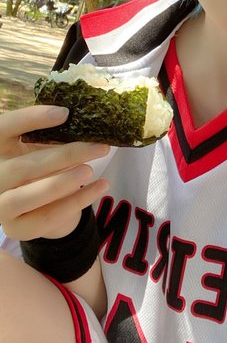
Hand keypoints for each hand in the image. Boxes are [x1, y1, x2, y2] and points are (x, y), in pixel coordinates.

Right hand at [0, 105, 109, 241]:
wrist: (44, 205)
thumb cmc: (44, 165)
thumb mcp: (44, 146)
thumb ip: (55, 135)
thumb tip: (87, 118)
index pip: (3, 129)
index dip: (29, 119)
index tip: (64, 113)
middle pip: (21, 167)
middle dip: (63, 156)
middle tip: (99, 147)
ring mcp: (1, 206)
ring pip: (25, 197)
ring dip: (61, 183)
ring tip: (90, 170)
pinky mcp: (18, 229)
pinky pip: (47, 217)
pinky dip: (77, 201)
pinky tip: (101, 186)